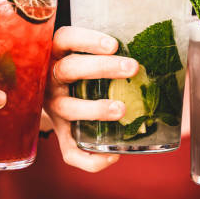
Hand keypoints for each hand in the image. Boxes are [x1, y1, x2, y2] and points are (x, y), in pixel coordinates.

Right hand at [44, 26, 138, 171]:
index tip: (114, 44)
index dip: (87, 41)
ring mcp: (53, 106)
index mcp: (57, 53)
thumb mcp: (81, 52)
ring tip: (121, 109)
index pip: (66, 39)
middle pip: (69, 69)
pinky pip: (69, 151)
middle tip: (132, 67)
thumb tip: (154, 51)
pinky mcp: (60, 132)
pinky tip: (114, 156)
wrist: (45, 91)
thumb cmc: (77, 67)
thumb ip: (107, 51)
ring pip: (68, 108)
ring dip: (95, 109)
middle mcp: (51, 79)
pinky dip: (90, 159)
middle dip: (102, 68)